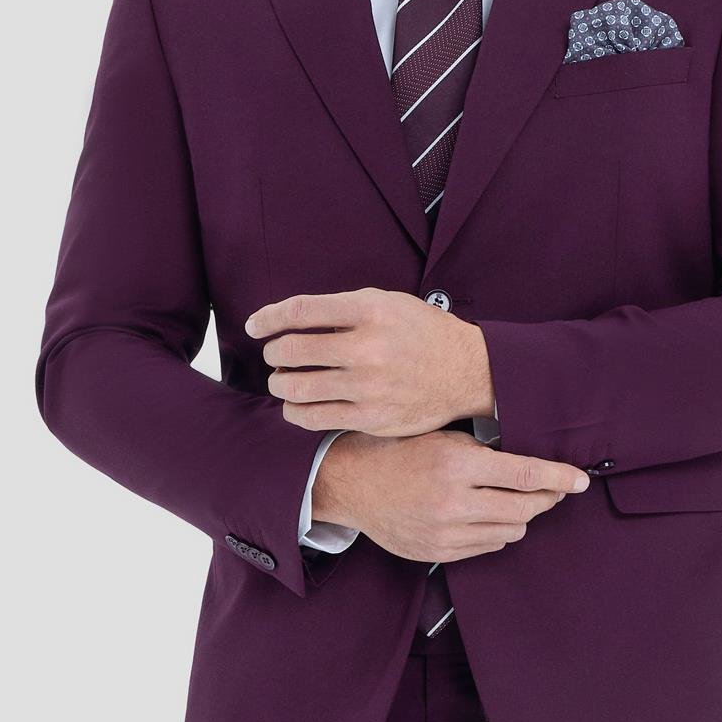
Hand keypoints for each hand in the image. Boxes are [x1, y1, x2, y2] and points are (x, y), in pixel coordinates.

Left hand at [245, 288, 493, 436]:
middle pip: (292, 350)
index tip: (255, 326)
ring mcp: (368, 387)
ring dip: (279, 383)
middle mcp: (368, 348)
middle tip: (274, 355)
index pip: (300, 311)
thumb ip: (344, 310)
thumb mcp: (388, 304)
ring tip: (282, 380)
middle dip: (273, 353)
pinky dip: (295, 411)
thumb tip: (291, 321)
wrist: (467, 371)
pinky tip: (295, 406)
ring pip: (297, 387)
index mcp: (369, 311)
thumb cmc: (422, 333)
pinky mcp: (371, 418)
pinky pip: (314, 418)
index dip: (268, 318)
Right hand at [313, 430, 588, 564]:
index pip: (525, 475)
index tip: (581, 481)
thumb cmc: (403, 452)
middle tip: (551, 490)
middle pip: (525, 508)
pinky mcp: (439, 552)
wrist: (356, 484)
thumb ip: (488, 452)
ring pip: (511, 531)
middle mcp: (453, 501)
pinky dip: (496, 531)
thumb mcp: (445, 438)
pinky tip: (484, 515)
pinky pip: (489, 546)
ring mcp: (446, 531)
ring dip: (519, 515)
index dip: (559, 478)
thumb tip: (537, 468)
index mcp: (457, 464)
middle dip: (545, 498)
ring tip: (508, 499)